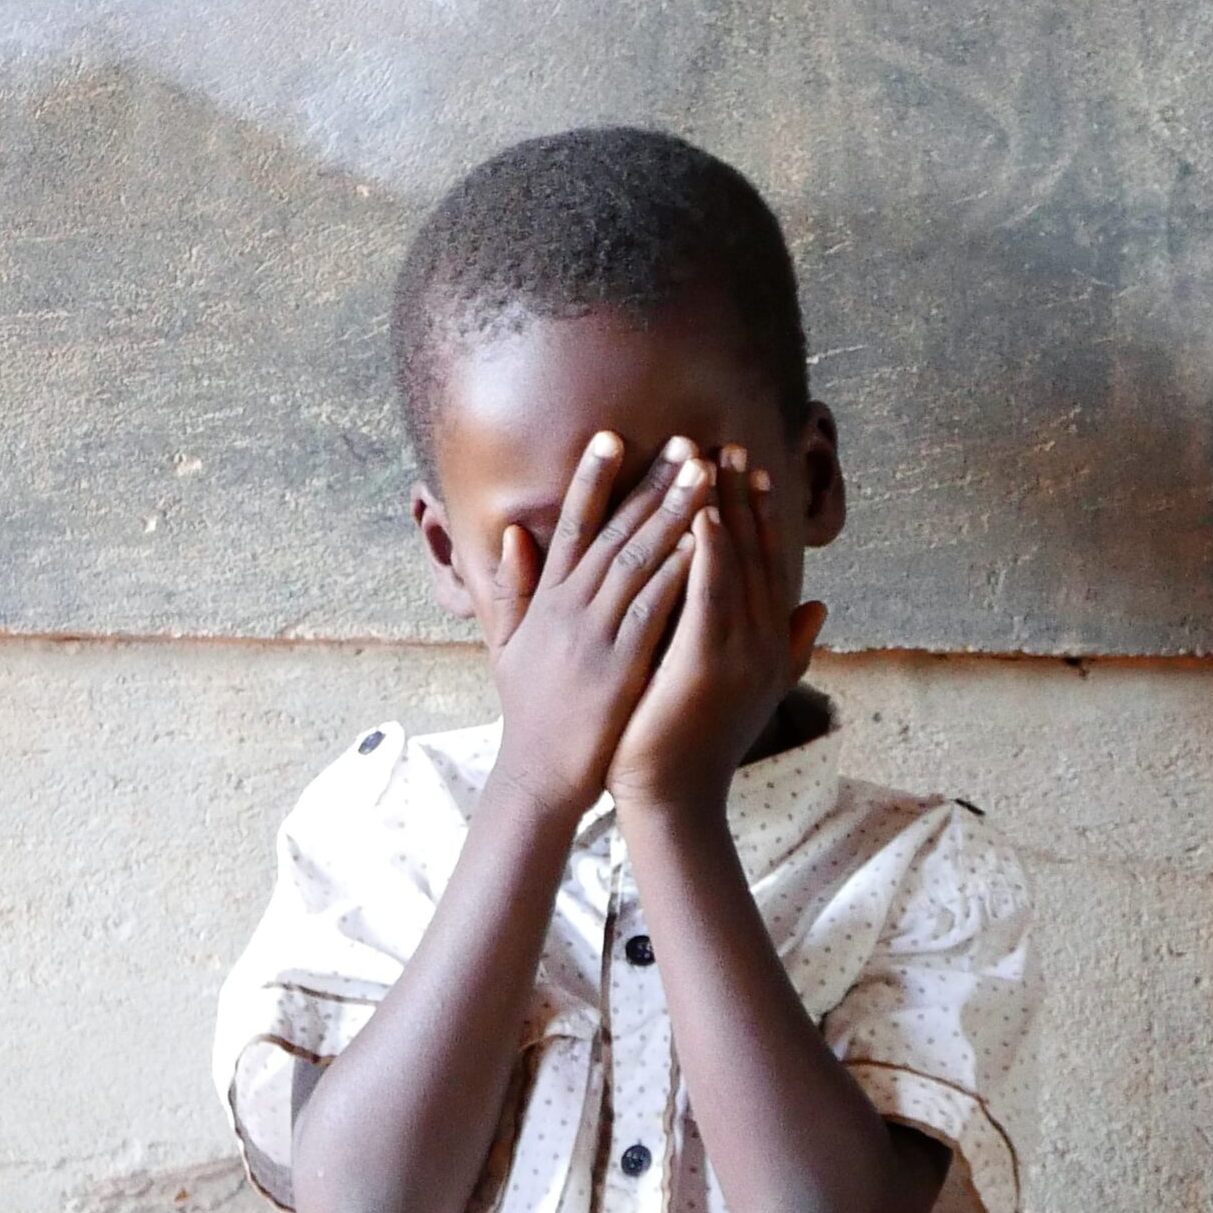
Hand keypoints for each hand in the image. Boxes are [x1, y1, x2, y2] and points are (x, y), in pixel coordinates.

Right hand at [483, 431, 714, 812]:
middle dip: (649, 483)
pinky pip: (653, 609)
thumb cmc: (530, 713)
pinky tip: (704, 543)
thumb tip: (510, 535)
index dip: (591, 479)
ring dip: (672, 514)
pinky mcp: (619, 665)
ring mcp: (593, 635)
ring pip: (636, 560)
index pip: (569, 525)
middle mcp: (567, 608)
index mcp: (545, 599)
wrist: (538, 775)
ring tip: (704, 475)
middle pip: (612, 532)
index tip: (613, 437)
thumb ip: (511, 589)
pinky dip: (677, 572)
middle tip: (683, 442)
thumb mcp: (508, 644)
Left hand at [607, 443, 827, 809]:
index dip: (760, 514)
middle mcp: (763, 643)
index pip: (767, 564)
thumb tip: (820, 606)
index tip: (748, 467)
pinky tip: (697, 516)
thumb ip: (788, 646)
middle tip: (731, 444)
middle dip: (743, 498)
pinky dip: (707, 555)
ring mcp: (741, 654)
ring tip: (711, 462)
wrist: (672, 801)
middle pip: (756, 555)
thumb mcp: (749, 689)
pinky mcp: (709, 665)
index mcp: (768, 644)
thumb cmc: (693, 744)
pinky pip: (710, 597)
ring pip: (734, 566)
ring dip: (724, 509)